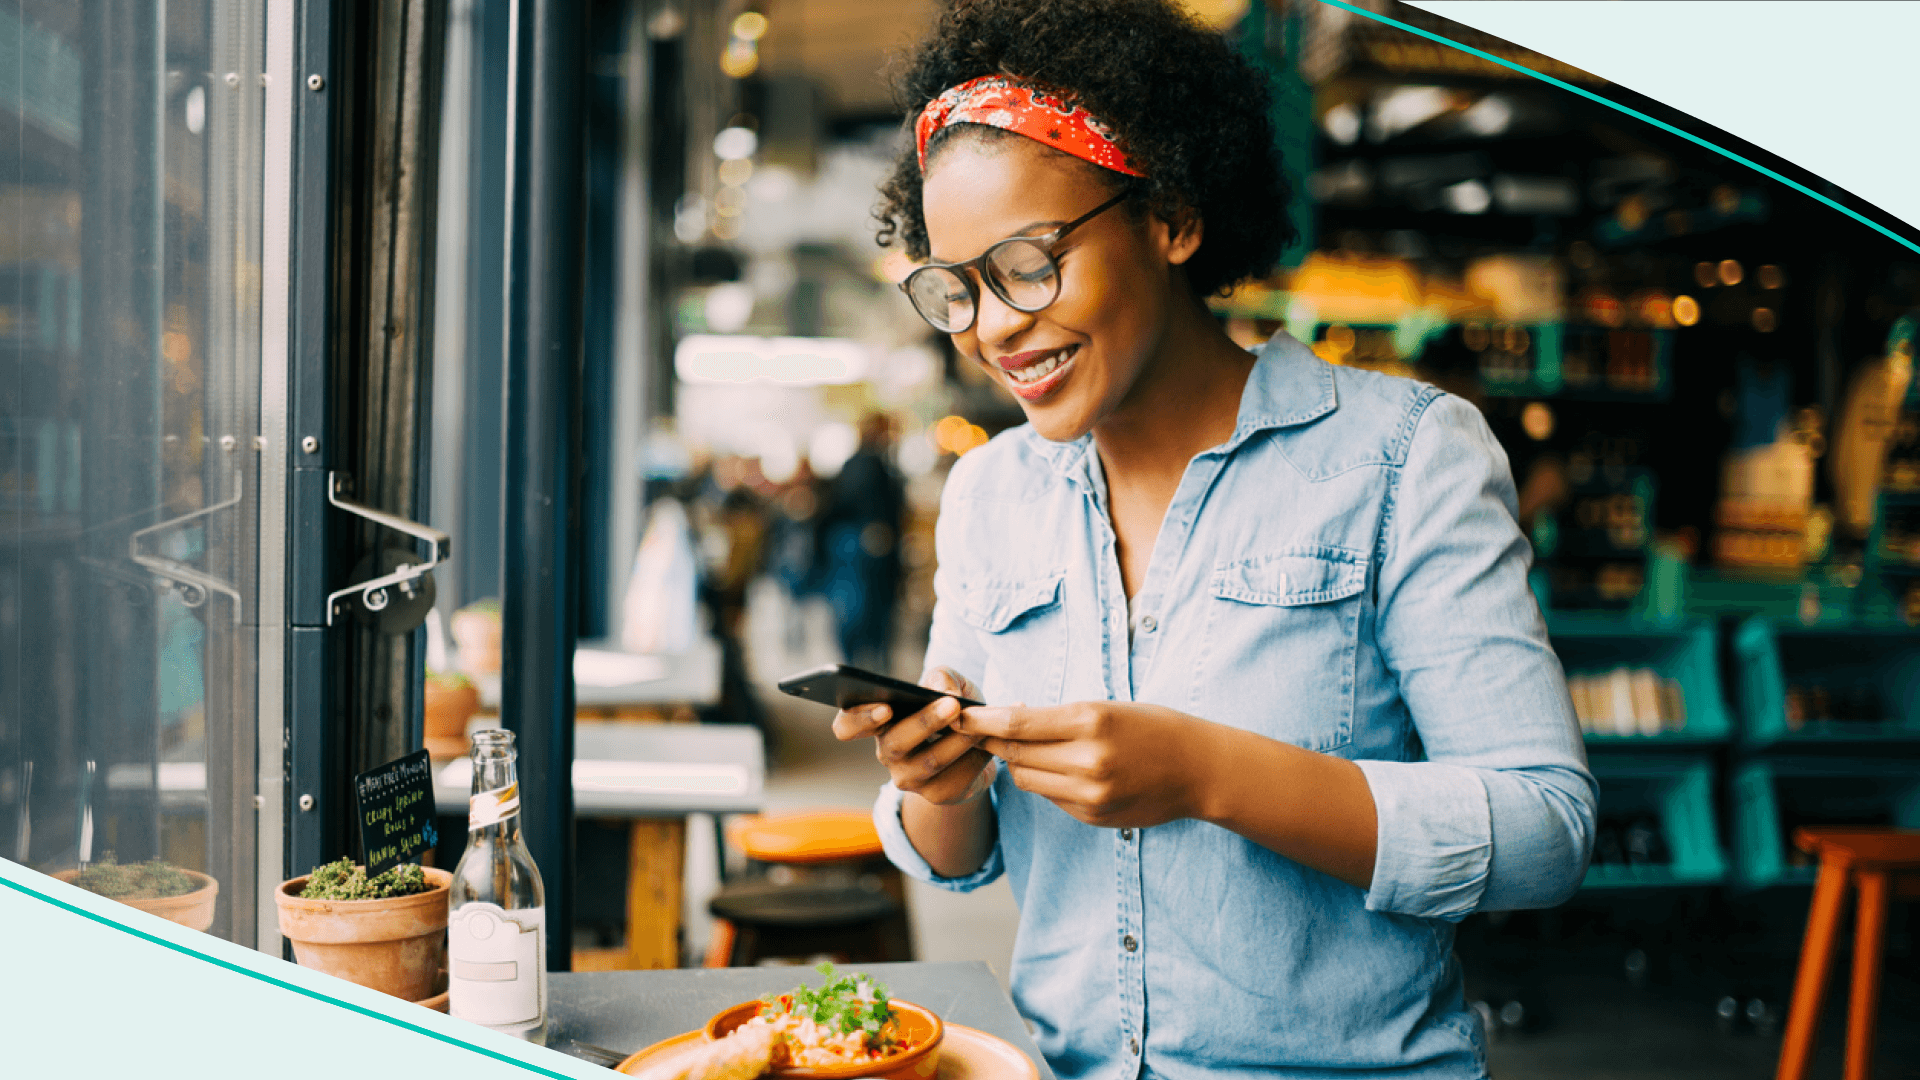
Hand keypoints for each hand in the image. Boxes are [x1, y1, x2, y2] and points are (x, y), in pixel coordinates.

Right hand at [832, 668, 997, 805]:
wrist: (978, 747)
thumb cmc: (954, 708)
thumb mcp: (950, 685)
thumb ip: (943, 677)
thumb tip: (943, 690)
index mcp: (878, 721)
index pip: (847, 726)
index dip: (859, 719)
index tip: (885, 708)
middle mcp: (887, 751)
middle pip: (895, 743)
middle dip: (926, 722)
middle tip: (953, 705)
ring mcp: (908, 777)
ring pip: (929, 762)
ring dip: (958, 740)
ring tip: (980, 723)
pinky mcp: (936, 794)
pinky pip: (956, 777)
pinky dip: (976, 758)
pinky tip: (989, 744)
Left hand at [951, 701, 1216, 828]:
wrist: (1199, 769)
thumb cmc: (1153, 726)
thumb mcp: (1106, 707)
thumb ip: (1058, 717)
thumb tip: (1009, 717)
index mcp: (1091, 722)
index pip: (1017, 725)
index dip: (982, 722)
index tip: (960, 717)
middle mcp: (1087, 760)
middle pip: (1015, 754)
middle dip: (991, 742)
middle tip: (975, 730)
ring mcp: (1090, 794)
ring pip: (1027, 779)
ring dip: (1018, 762)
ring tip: (1022, 746)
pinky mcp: (1093, 816)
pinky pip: (1050, 797)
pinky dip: (1045, 781)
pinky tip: (1058, 767)